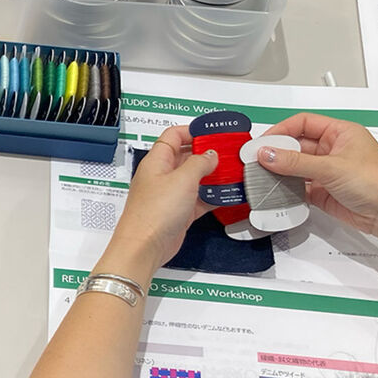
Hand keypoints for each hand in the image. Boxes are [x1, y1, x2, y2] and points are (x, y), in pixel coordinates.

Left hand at [103, 126, 217, 281]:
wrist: (145, 247)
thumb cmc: (153, 213)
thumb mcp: (182, 179)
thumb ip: (200, 163)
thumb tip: (210, 154)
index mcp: (157, 161)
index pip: (173, 136)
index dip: (193, 131)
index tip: (213, 131)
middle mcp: (162, 176)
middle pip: (186, 156)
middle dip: (207, 153)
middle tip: (229, 151)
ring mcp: (170, 194)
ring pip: (195, 178)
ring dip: (213, 175)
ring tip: (233, 170)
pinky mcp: (179, 212)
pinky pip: (199, 199)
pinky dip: (212, 196)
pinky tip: (227, 193)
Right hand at [258, 114, 377, 250]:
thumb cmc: (375, 181)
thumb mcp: (331, 167)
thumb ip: (295, 162)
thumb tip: (266, 154)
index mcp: (340, 133)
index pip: (304, 123)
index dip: (282, 130)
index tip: (263, 141)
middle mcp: (333, 150)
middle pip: (297, 146)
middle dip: (277, 153)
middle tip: (256, 161)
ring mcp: (328, 171)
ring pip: (296, 167)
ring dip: (280, 172)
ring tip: (261, 177)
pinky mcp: (324, 192)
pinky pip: (299, 187)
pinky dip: (287, 190)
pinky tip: (275, 192)